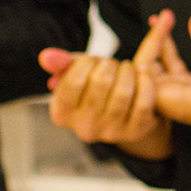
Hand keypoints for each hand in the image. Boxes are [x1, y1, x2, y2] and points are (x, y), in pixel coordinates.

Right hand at [41, 11, 176, 158]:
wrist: (123, 110)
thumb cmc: (94, 87)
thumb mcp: (75, 74)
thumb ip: (60, 63)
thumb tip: (45, 57)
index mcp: (62, 114)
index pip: (73, 81)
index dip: (86, 63)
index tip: (93, 60)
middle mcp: (84, 128)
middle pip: (100, 84)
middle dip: (109, 65)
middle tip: (113, 63)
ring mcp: (110, 133)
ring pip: (122, 93)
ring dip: (128, 71)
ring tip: (127, 67)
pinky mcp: (135, 132)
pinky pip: (143, 103)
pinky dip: (145, 83)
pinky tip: (143, 74)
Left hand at [152, 13, 190, 143]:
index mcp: (175, 102)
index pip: (144, 75)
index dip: (148, 46)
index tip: (160, 21)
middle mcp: (174, 101)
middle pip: (146, 71)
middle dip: (150, 41)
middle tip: (161, 14)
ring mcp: (184, 94)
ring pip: (160, 67)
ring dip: (160, 43)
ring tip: (160, 16)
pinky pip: (175, 66)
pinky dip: (171, 49)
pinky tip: (169, 29)